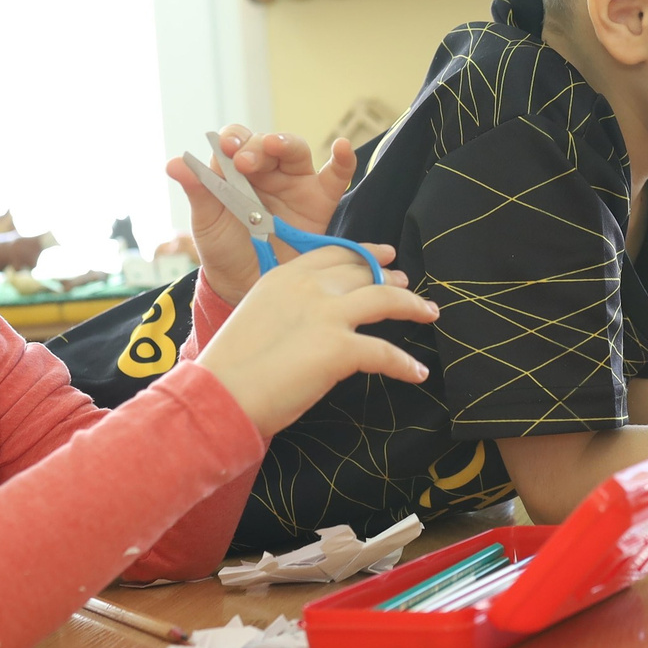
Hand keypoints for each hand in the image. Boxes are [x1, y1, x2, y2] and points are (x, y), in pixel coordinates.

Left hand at [165, 127, 359, 305]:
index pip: (236, 141)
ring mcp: (295, 184)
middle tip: (245, 162)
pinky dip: (344, 160)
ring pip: (295, 151)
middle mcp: (268, 172)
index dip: (233, 139)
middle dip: (256, 146)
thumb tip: (173, 163)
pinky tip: (343, 146)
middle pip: (266, 143)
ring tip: (275, 146)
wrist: (248, 287)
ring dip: (285, 144)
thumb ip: (198, 191)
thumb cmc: (226, 250)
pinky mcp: (321, 201)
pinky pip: (337, 176)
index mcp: (237, 171)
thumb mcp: (207, 222)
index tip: (227, 149)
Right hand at [196, 242, 437, 435]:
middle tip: (407, 283)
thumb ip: (289, 308)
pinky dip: (405, 364)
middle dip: (391, 276)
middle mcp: (309, 287)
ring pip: (385, 298)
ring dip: (412, 304)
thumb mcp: (258, 316)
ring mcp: (326, 315)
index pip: (334, 253)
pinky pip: (385, 353)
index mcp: (285, 275)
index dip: (364, 253)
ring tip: (429, 313)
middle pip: (363, 272)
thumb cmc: (231, 367)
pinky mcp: (339, 349)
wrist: (219, 395)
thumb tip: (314, 323)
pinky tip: (418, 373)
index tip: (383, 255)